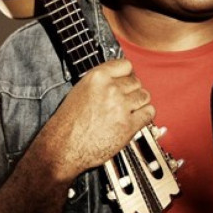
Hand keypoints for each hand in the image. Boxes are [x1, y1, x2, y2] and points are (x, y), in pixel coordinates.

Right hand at [32, 58, 154, 181]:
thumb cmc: (67, 123)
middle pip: (136, 82)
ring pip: (144, 96)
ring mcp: (121, 107)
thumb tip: (118, 78)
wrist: (63, 147)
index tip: (128, 79)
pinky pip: (149, 112)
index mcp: (97, 77)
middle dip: (132, 91)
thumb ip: (101, 82)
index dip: (127, 74)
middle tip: (126, 99)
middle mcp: (111, 89)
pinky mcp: (129, 125)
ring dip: (140, 103)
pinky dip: (145, 115)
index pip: (126, 65)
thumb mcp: (80, 90)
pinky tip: (137, 119)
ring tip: (131, 110)